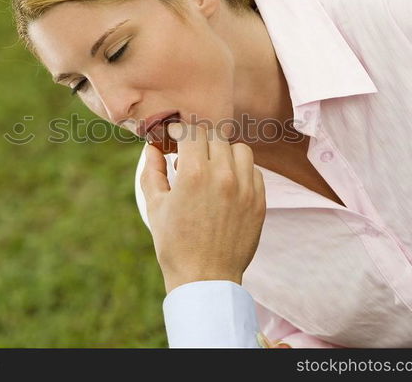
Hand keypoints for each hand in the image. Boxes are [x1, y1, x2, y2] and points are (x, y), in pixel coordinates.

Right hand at [140, 121, 266, 293]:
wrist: (205, 278)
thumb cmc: (174, 244)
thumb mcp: (155, 206)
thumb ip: (152, 171)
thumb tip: (152, 148)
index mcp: (194, 174)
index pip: (190, 132)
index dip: (179, 132)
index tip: (173, 139)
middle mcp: (223, 175)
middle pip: (214, 136)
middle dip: (198, 141)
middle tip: (189, 154)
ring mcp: (245, 188)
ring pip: (239, 149)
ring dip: (223, 152)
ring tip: (211, 166)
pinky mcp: (259, 201)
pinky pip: (254, 171)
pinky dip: (240, 170)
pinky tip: (227, 183)